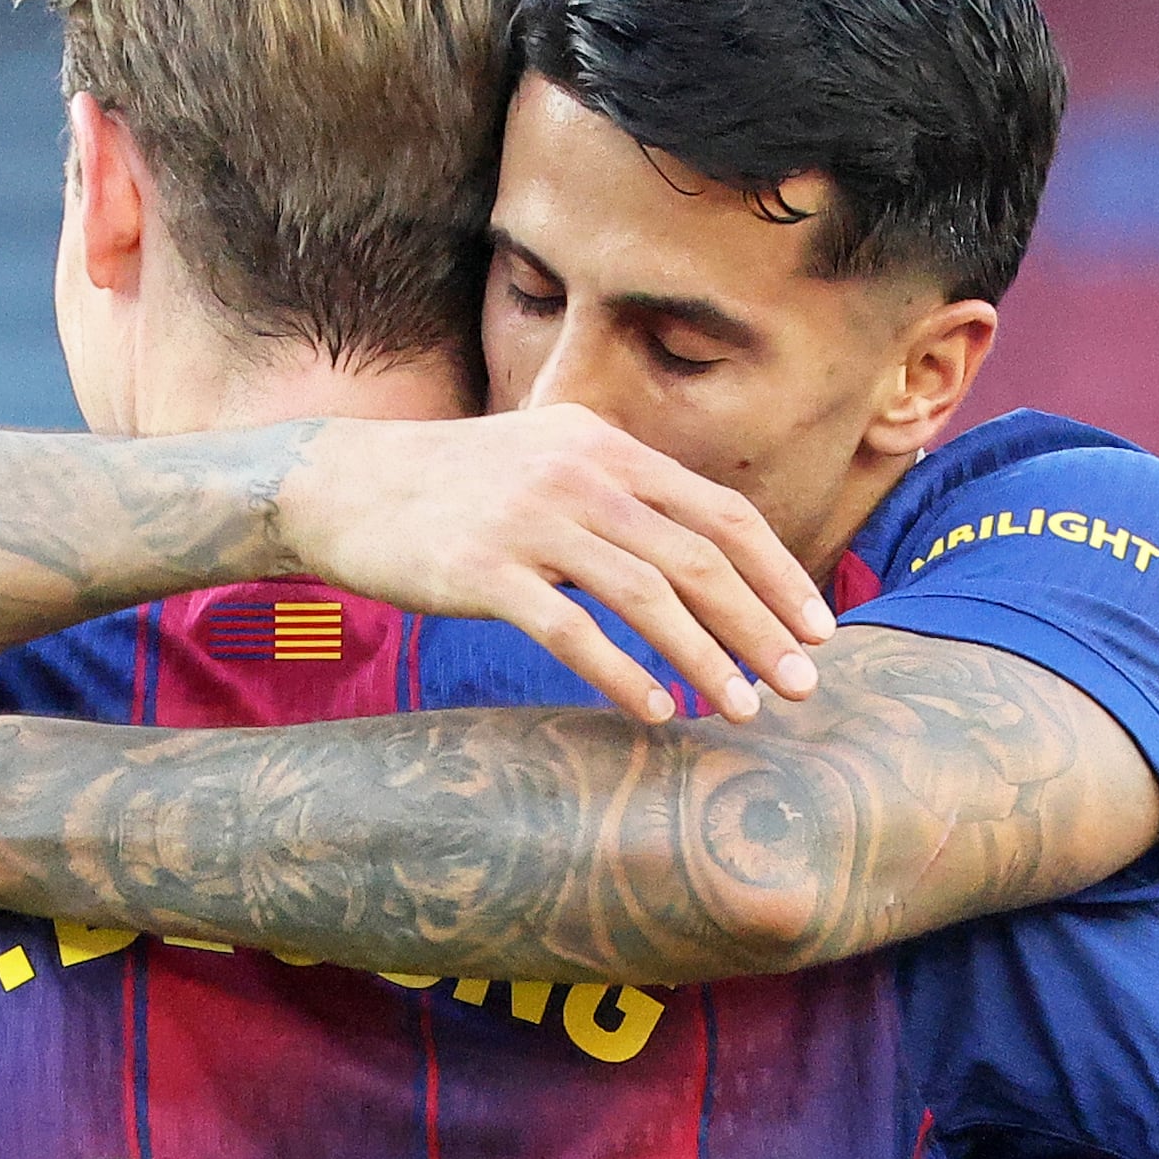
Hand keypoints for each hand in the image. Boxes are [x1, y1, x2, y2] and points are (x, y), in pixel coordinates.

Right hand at [275, 404, 835, 721]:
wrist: (341, 485)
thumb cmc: (453, 488)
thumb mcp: (545, 462)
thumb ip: (618, 496)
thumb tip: (699, 559)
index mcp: (605, 447)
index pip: (720, 513)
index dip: (779, 575)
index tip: (817, 630)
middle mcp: (579, 475)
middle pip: (698, 558)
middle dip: (761, 627)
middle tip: (803, 686)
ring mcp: (531, 521)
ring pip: (646, 596)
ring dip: (705, 659)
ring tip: (741, 710)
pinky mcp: (483, 571)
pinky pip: (570, 630)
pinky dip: (621, 674)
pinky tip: (656, 711)